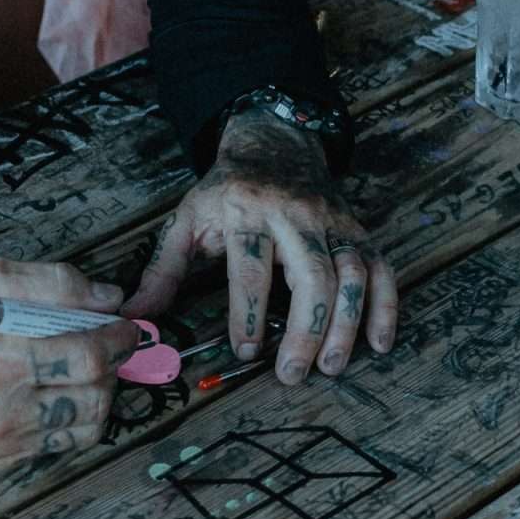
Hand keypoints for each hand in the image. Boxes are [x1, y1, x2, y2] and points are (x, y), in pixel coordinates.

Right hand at [0, 258, 139, 469]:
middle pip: (95, 398)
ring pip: (87, 428)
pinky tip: (59, 392)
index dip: (118, 341)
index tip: (125, 327)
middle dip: (114, 368)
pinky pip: (62, 444)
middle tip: (110, 346)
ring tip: (86, 369)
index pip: (86, 359)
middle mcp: (2, 411)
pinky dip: (75, 417)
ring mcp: (1, 443)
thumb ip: (53, 284)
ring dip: (101, 395)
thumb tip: (110, 299)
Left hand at [121, 111, 399, 384]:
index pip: (251, 267)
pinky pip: (381, 269)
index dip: (248, 313)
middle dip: (306, 330)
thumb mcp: (187, 220)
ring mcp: (333, 225)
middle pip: (311, 276)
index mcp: (247, 212)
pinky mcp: (358, 232)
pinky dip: (386, 306)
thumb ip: (163, 270)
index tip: (245, 351)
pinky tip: (380, 342)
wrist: (275, 145)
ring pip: (350, 275)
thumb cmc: (225, 192)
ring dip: (346, 325)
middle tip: (294, 374)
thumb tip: (134, 316)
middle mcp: (295, 217)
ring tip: (332, 366)